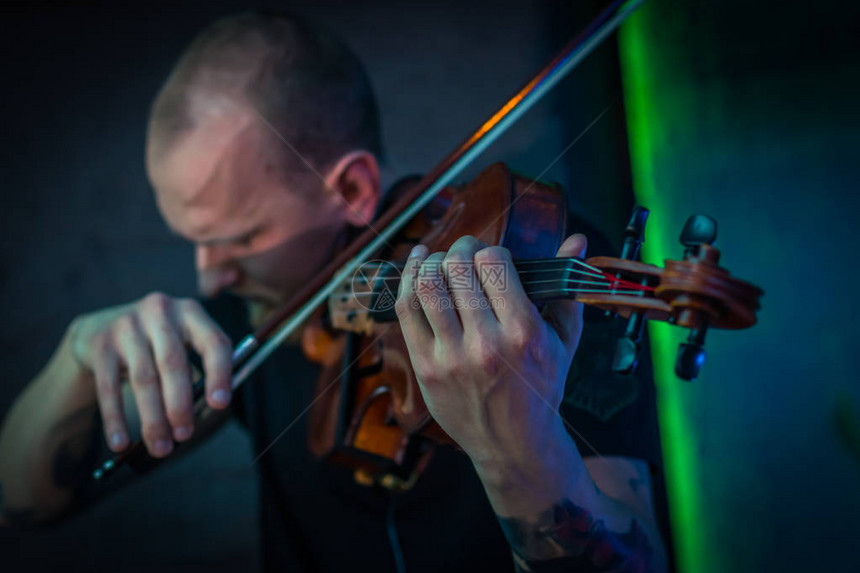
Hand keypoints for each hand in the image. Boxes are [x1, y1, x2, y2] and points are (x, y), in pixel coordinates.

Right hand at [69, 293, 232, 456]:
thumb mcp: (181, 345)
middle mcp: (160, 312)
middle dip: (180, 405)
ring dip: (153, 419)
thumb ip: (198, 373)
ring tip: (160, 448)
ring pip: (143, 379)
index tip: (220, 404)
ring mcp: (127, 325)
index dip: (219, 373)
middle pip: (173, 363)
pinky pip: (109, 388)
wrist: (101, 328)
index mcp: (191, 313)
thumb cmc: (157, 345)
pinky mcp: (100, 344)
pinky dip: (116, 419)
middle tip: (185, 436)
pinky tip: (122, 443)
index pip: (213, 342)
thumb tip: (207, 412)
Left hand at [395, 234, 586, 467]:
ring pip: (427, 284)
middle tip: (465, 253)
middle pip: (458, 268)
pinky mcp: (426, 367)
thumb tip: (576, 239)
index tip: (491, 256)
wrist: (514, 444)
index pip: (494, 264)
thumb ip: (566, 288)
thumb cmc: (541, 389)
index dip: (489, 250)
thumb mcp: (563, 341)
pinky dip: (407, 280)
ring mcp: (452, 357)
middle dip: (460, 249)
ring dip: (431, 261)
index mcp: (524, 333)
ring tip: (441, 261)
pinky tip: (416, 268)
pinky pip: (407, 310)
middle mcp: (486, 344)